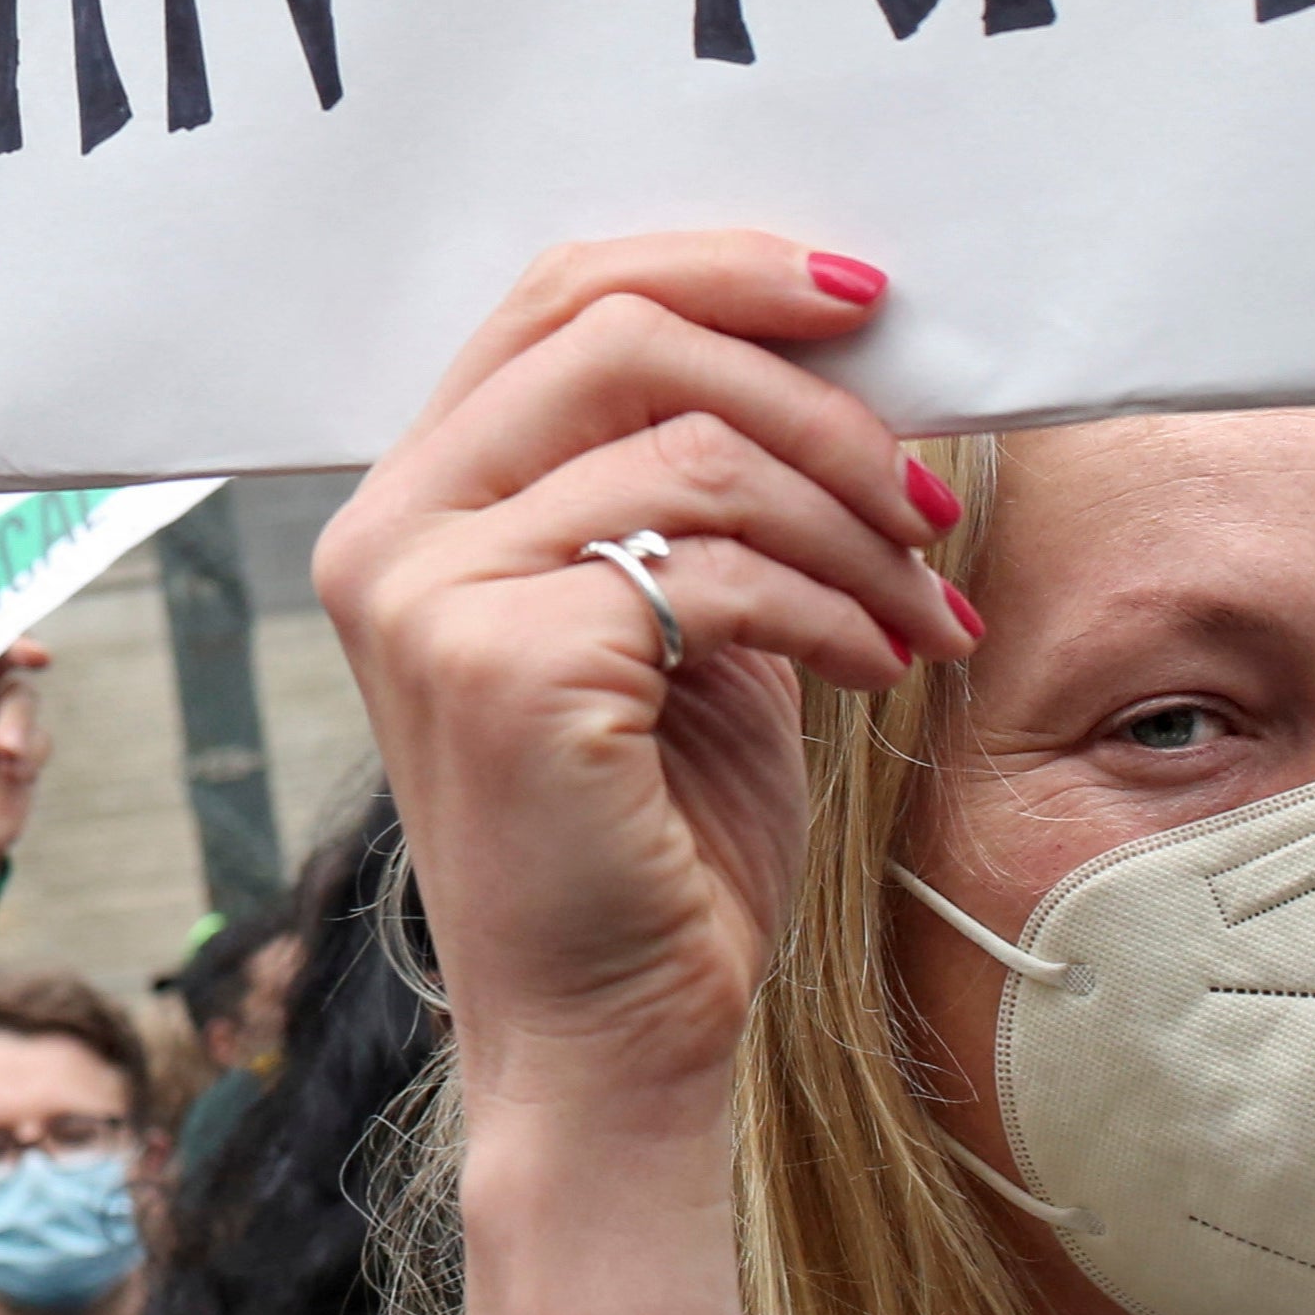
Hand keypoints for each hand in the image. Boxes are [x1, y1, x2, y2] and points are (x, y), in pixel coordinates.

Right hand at [311, 233, 968, 1131]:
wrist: (611, 1047)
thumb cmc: (653, 838)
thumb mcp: (674, 620)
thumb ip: (696, 483)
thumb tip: (840, 344)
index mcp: (414, 497)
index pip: (557, 296)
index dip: (719, 267)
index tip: (864, 299)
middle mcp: (391, 530)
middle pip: (617, 335)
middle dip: (807, 389)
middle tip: (924, 477)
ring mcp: (431, 596)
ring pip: (689, 450)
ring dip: (849, 519)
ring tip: (923, 603)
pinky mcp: (504, 666)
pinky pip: (712, 566)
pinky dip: (833, 603)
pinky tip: (881, 664)